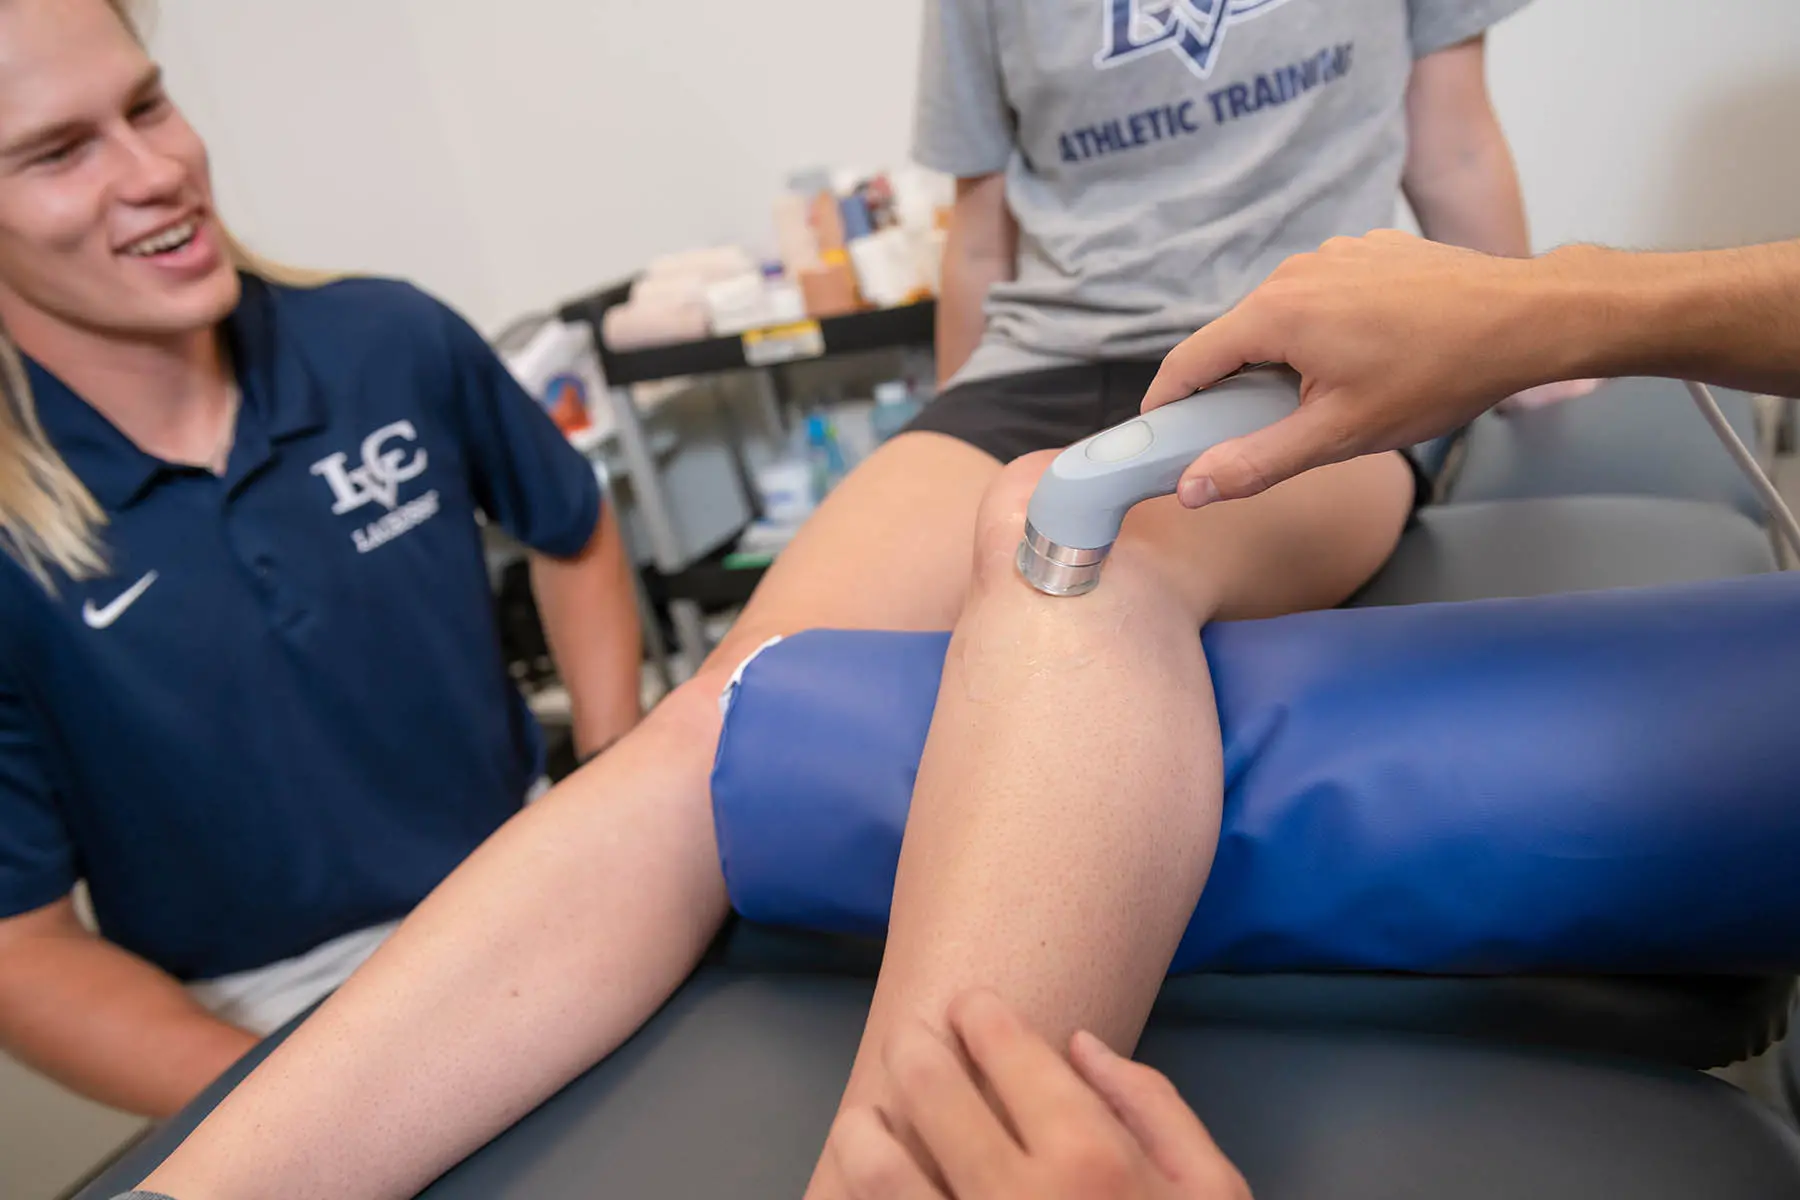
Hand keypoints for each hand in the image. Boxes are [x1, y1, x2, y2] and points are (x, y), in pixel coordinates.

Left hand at [828, 991, 1250, 1198]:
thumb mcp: (1212, 1193)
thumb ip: (1154, 1109)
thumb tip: (1079, 1046)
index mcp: (1091, 1161)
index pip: (1012, 1056)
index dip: (980, 1018)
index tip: (966, 1008)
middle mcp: (1016, 1198)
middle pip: (933, 1093)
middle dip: (915, 1053)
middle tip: (910, 1041)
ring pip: (878, 1171)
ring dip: (863, 1133)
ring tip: (863, 1122)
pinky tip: (856, 1196)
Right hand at [1142, 230, 1581, 506]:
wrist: (1526, 318)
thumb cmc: (1438, 374)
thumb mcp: (1339, 436)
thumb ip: (1256, 462)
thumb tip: (1193, 488)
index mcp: (1276, 313)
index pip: (1189, 361)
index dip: (1165, 403)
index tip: (1155, 434)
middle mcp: (1295, 271)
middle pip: (1234, 339)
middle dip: (1232, 387)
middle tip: (1252, 434)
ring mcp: (1333, 254)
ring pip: (1280, 318)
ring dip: (1282, 359)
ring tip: (1326, 399)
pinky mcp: (1367, 251)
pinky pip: (1321, 297)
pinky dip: (1322, 331)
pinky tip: (1365, 360)